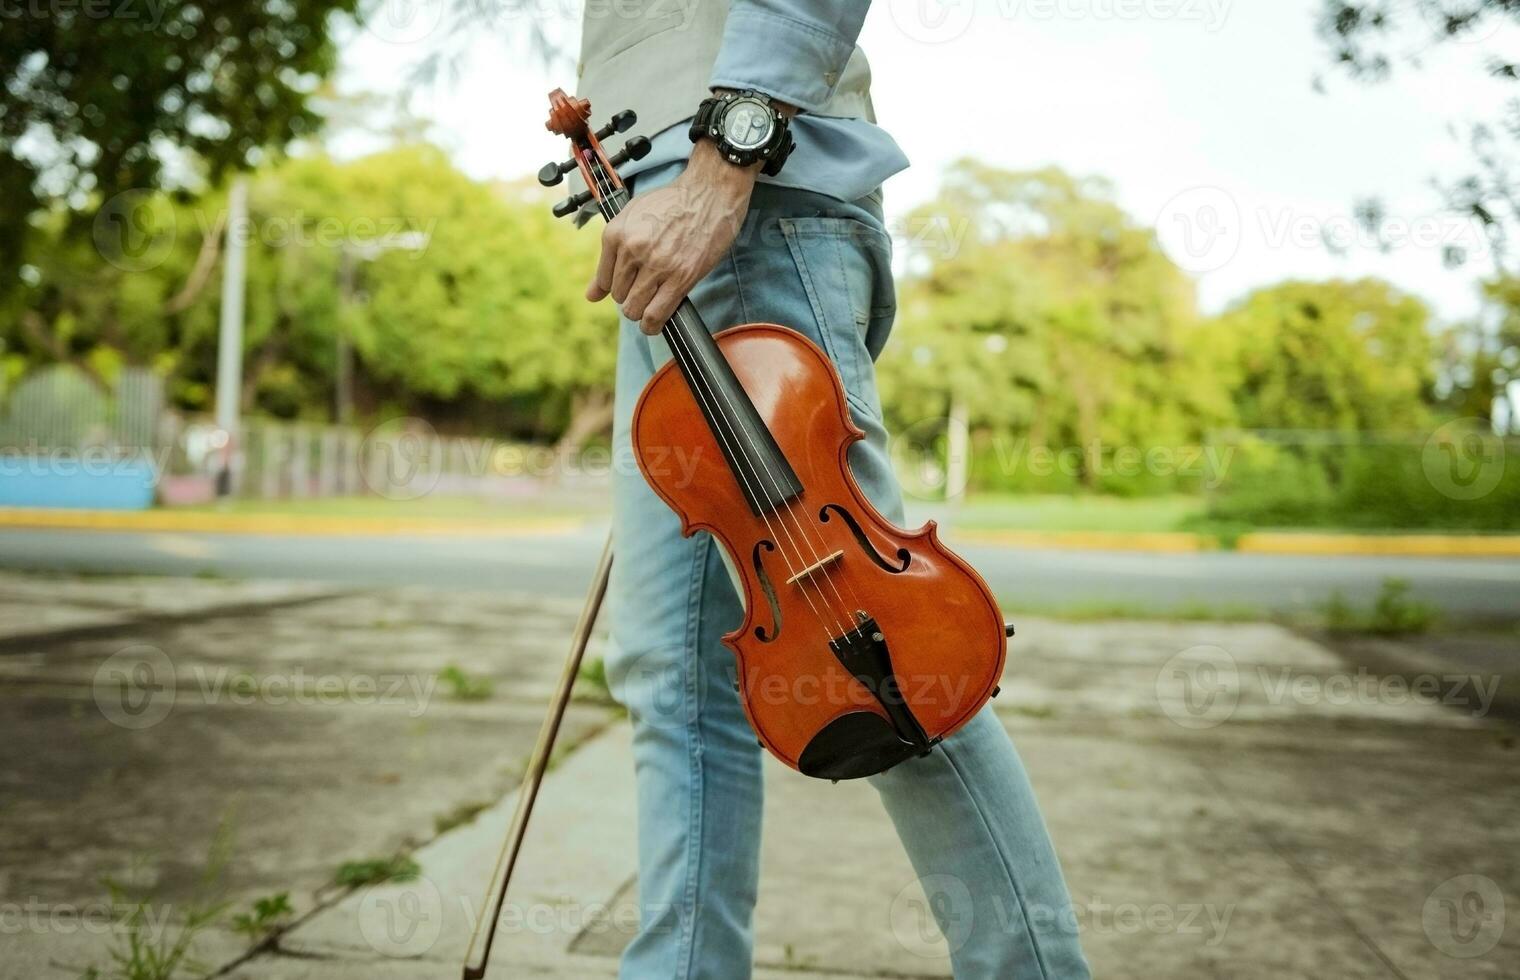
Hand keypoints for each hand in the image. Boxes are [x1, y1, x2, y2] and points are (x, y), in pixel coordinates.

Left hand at [587, 140, 758, 334]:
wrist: (709, 193)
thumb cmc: (672, 202)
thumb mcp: (632, 216)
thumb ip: (610, 255)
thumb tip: (591, 295)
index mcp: (617, 234)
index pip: (604, 279)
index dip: (616, 287)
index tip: (628, 286)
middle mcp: (633, 250)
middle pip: (619, 296)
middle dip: (630, 298)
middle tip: (646, 290)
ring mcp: (656, 265)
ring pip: (634, 309)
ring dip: (640, 313)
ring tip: (651, 305)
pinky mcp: (680, 278)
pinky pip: (656, 314)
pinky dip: (652, 325)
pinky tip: (654, 323)